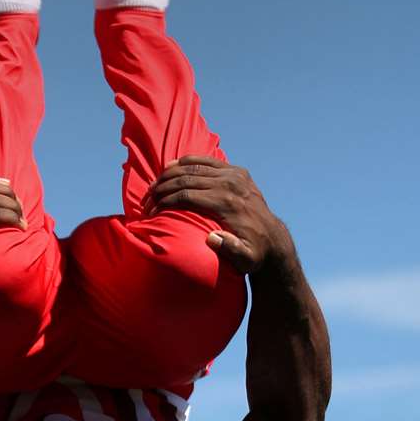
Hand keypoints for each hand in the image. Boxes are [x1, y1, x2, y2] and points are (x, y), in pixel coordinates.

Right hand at [148, 156, 293, 275]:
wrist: (273, 239)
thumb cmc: (253, 253)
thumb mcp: (245, 259)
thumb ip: (230, 250)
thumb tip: (211, 238)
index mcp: (227, 204)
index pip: (187, 195)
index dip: (165, 202)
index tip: (151, 212)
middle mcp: (230, 184)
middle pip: (186, 179)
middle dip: (162, 188)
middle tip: (146, 199)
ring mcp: (234, 175)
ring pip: (194, 166)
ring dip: (170, 174)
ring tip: (153, 185)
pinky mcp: (236, 171)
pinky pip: (207, 161)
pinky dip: (187, 161)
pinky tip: (171, 166)